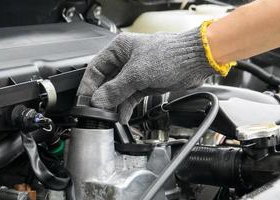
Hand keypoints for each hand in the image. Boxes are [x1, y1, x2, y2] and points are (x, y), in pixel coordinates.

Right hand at [77, 28, 214, 123]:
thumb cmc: (171, 55)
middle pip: (107, 81)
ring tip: (109, 117)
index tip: (85, 100)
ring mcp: (136, 73)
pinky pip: (131, 97)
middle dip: (102, 98)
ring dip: (114, 105)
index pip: (96, 68)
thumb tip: (99, 100)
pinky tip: (122, 116)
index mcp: (120, 49)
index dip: (88, 85)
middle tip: (97, 111)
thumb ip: (116, 89)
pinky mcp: (146, 84)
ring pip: (119, 91)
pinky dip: (126, 107)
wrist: (195, 61)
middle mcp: (126, 60)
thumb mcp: (138, 73)